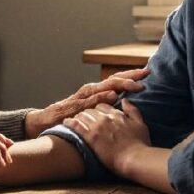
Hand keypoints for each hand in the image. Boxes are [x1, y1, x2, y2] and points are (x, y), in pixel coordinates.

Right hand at [25, 68, 148, 137]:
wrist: (46, 120)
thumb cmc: (71, 116)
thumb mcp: (91, 110)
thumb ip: (104, 104)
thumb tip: (121, 100)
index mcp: (96, 91)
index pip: (117, 80)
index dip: (131, 76)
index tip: (147, 73)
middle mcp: (90, 90)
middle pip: (113, 79)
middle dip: (130, 75)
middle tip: (146, 72)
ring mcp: (83, 97)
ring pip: (104, 87)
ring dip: (120, 84)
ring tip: (134, 84)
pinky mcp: (75, 106)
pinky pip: (90, 101)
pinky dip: (102, 97)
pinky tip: (112, 95)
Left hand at [64, 99, 150, 174]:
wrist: (135, 159)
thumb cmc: (140, 144)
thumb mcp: (141, 124)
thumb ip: (132, 110)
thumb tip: (125, 100)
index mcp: (116, 114)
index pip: (102, 106)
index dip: (98, 110)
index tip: (95, 115)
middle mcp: (106, 117)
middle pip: (91, 110)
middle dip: (87, 113)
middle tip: (83, 119)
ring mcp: (97, 127)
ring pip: (82, 115)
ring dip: (78, 117)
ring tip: (73, 121)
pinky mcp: (91, 137)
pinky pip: (76, 125)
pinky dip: (70, 122)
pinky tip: (66, 123)